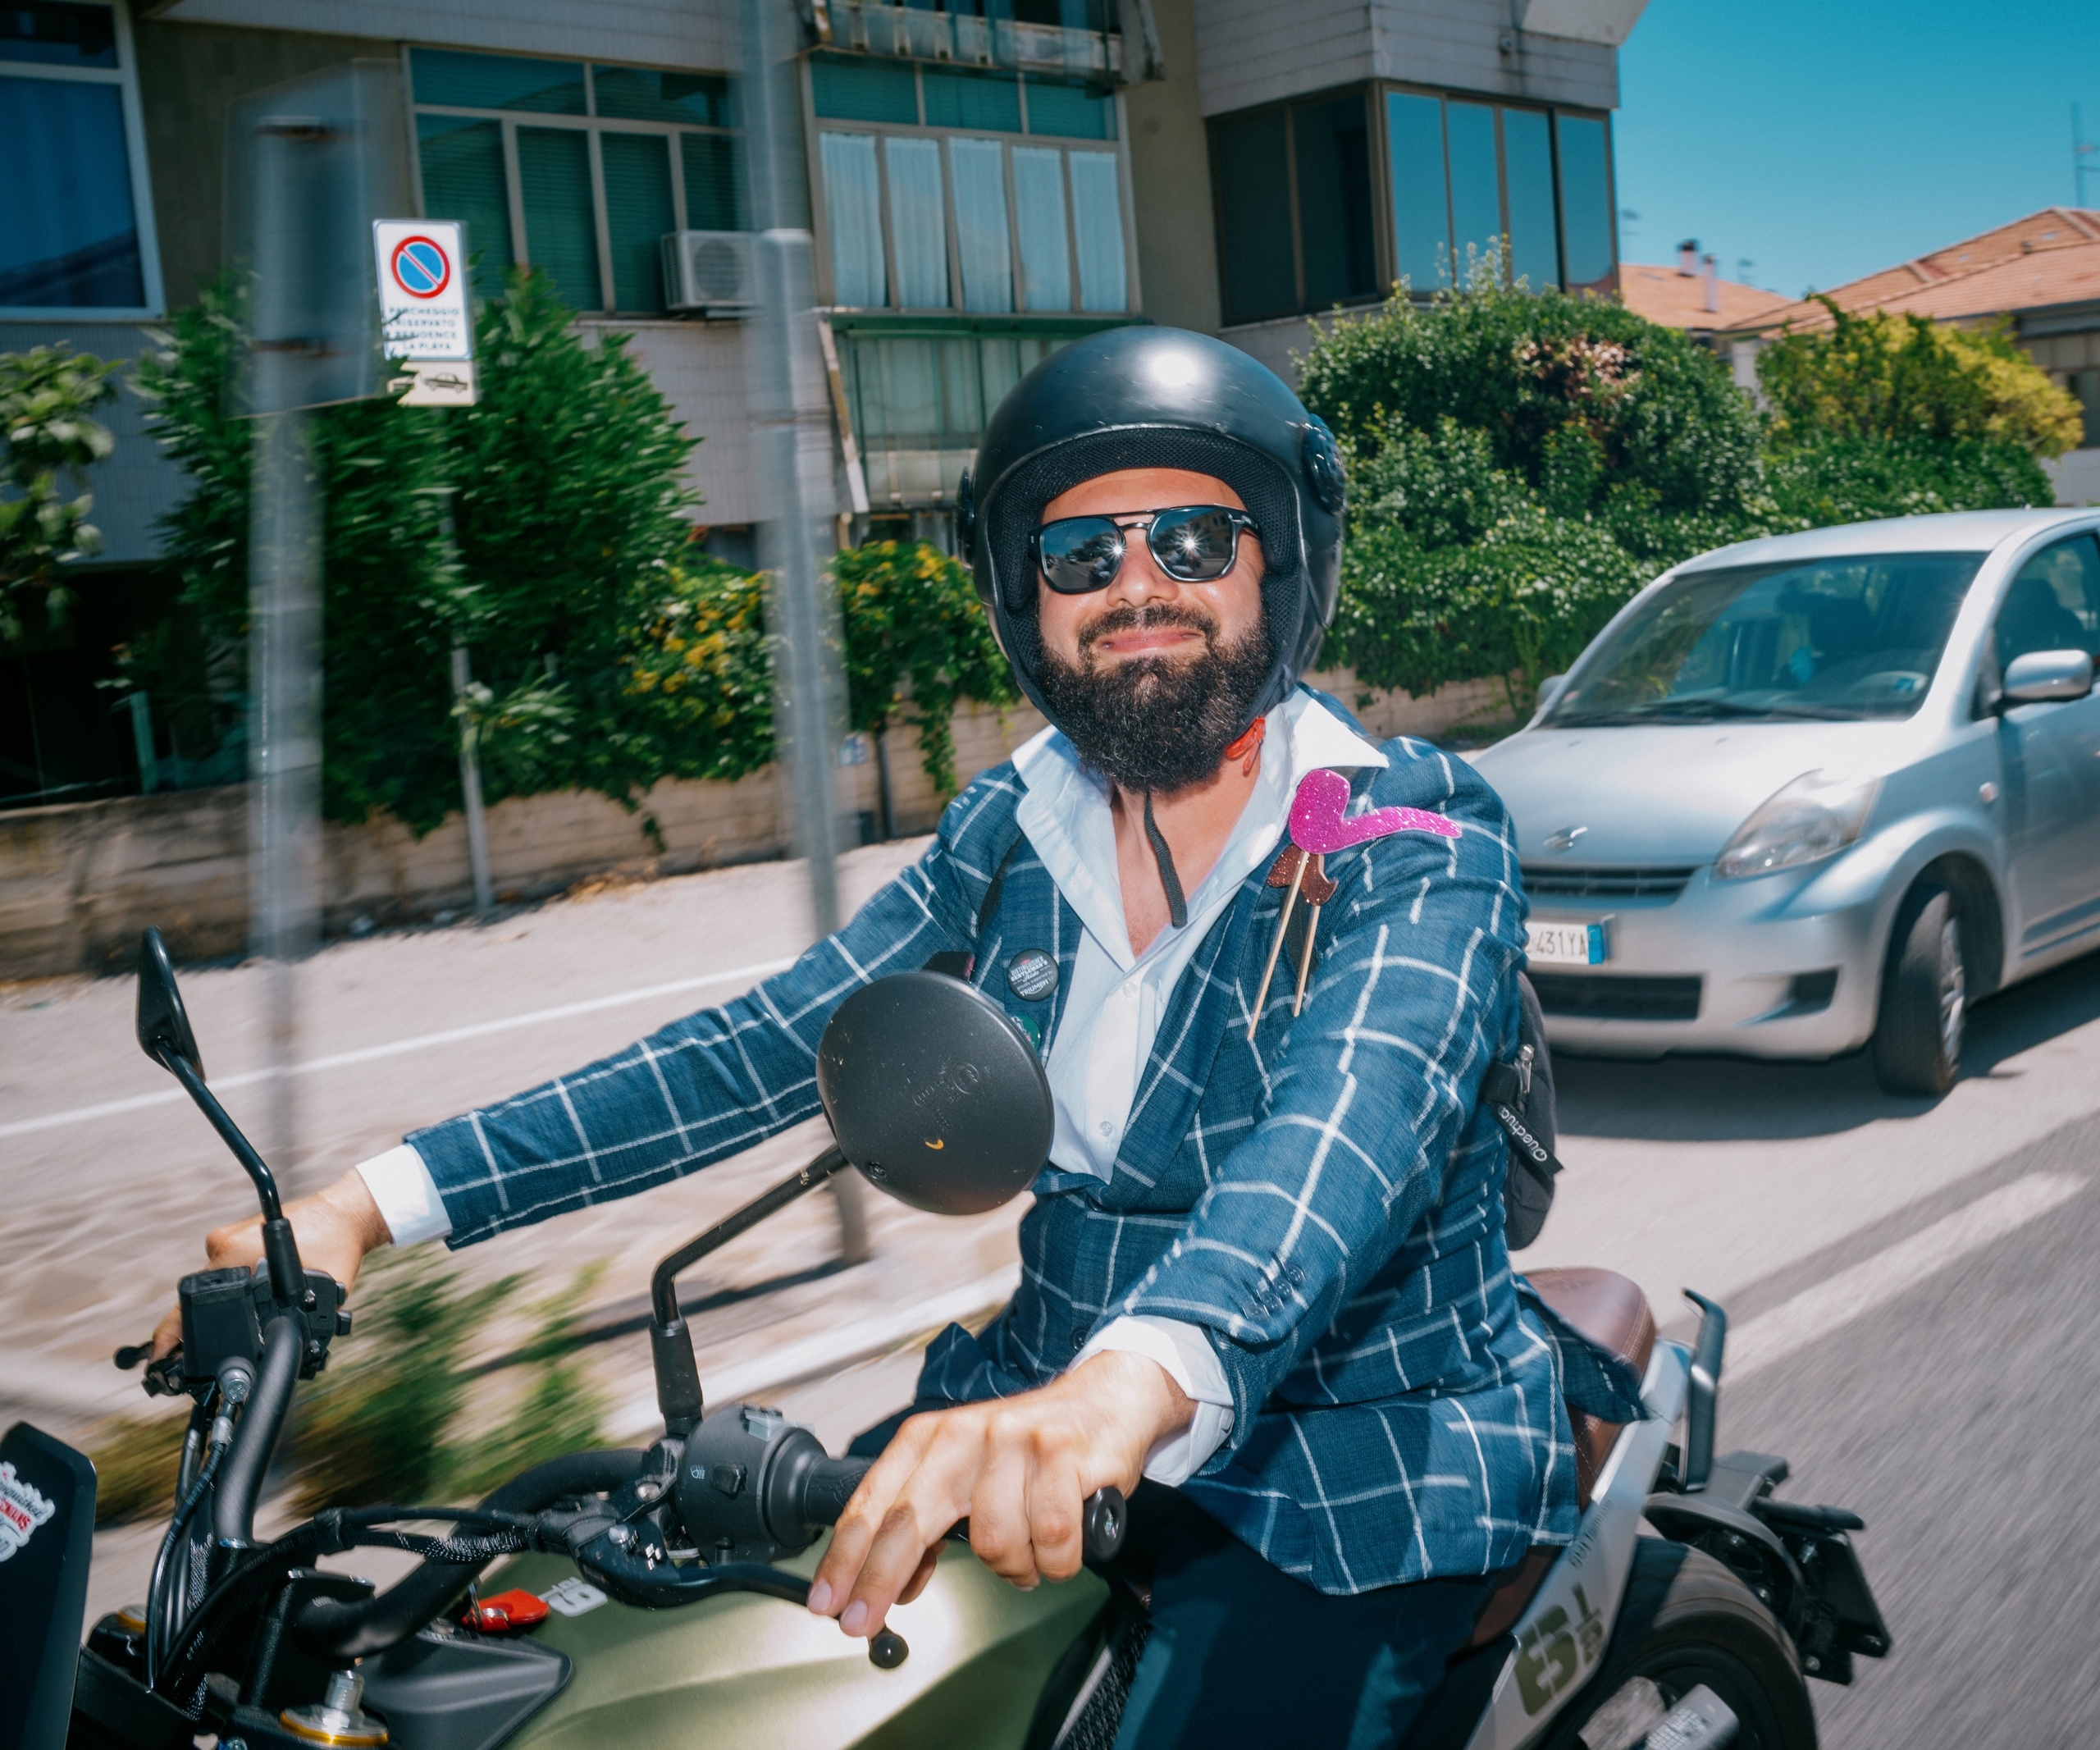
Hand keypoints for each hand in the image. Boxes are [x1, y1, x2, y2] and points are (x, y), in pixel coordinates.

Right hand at [148, 1168, 393, 1358]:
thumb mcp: (322, 1291)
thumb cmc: (337, 1243)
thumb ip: (303, 1322)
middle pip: (201, 1296)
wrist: (345, 1212)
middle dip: (206, 1325)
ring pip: (216, 1284)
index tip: (159, 1356)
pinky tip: (253, 1297)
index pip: (191, 1300)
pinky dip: (236, 1286)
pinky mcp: (237, 1236)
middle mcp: (224, 1244)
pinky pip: (227, 1270)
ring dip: (226, 1304)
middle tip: (215, 1349)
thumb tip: (292, 1355)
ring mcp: (228, 1238)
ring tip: (244, 1321)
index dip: (171, 1333)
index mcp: (235, 1254)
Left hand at [807, 1349, 1191, 1638]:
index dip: (846, 1557)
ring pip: (992, 1543)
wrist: (1104, 1401)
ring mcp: (1014, 1441)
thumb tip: (899, 1583)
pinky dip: (1056, 1560)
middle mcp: (965, 1433)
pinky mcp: (1062, 1454)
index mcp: (931, 1437)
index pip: (876, 1501)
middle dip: (879, 1578)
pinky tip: (1061, 1545)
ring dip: (1014, 1567)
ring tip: (1029, 1552)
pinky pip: (1050, 1540)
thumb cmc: (1029, 1447)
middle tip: (862, 1622)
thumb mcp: (966, 1472)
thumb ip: (930, 1522)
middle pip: (910, 1518)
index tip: (827, 1603)